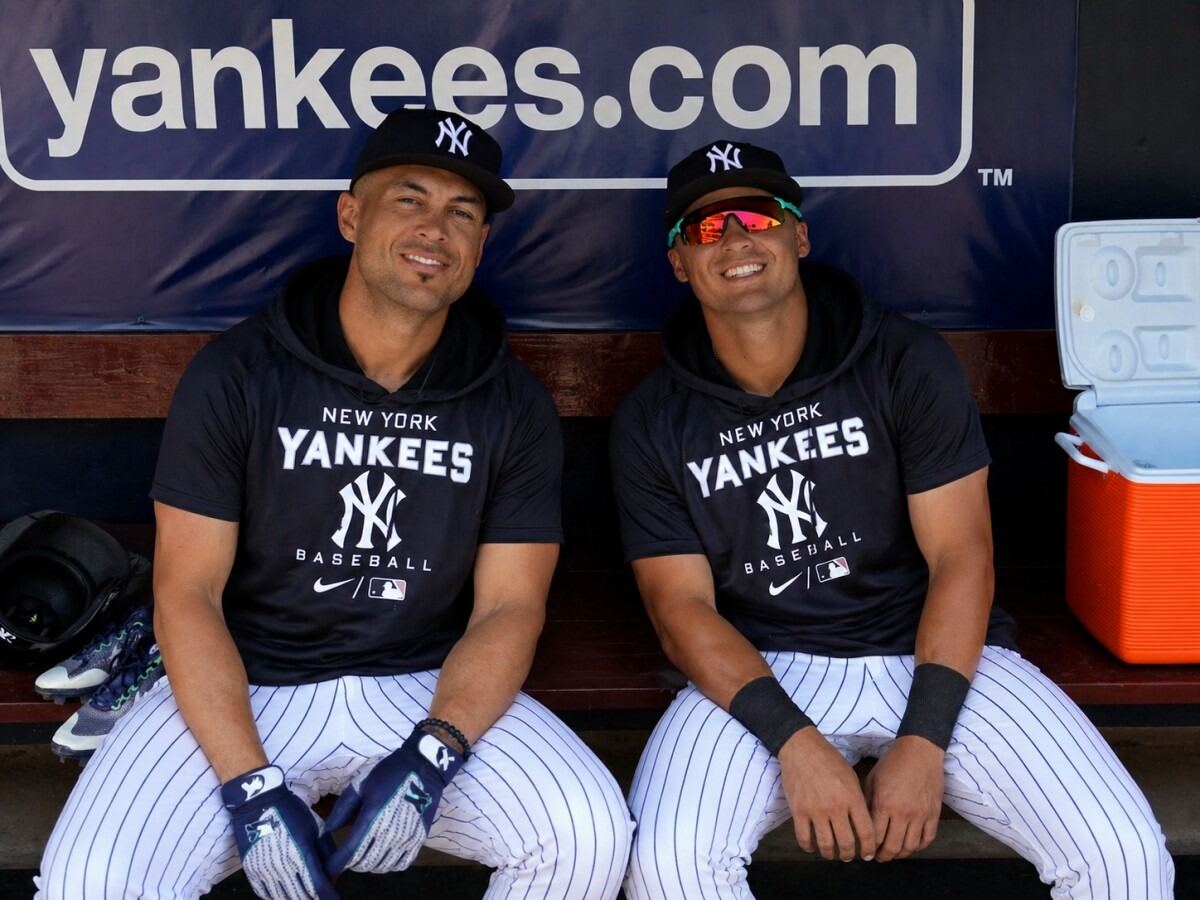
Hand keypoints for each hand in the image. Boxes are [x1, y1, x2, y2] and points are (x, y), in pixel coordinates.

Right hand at [221, 765, 337, 899]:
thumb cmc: (291, 812)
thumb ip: (326, 853)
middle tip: (321, 899)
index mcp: (301, 855)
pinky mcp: (251, 870)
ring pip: (282, 898)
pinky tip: (284, 896)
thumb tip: (334, 874)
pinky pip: (264, 893)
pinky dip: (276, 897)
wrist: (257, 802)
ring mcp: (265, 871)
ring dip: (296, 899)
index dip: (328, 897)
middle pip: (301, 897)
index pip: (318, 887)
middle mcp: (283, 868)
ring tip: (306, 899)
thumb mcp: (314, 828)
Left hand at [325, 728, 465, 874]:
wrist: (423, 767)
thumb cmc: (388, 773)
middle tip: (347, 855)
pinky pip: (401, 864)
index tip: (328, 866)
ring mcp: (406, 838)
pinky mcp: (419, 839)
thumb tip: (328, 830)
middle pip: (364, 863)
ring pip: (382, 866)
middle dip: (351, 863)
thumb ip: (343, 809)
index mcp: (371, 819)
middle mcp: (389, 833)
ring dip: (369, 865)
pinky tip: (384, 856)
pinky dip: (389, 865)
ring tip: (365, 855)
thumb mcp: (361, 785)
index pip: (349, 853)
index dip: (335, 864)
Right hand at [778, 726, 875, 861]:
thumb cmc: (829, 759)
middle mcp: (835, 807)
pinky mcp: (798, 811)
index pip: (867, 833)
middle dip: (850, 854)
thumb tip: (863, 823)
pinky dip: (808, 847)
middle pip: (847, 843)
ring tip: (832, 854)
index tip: (869, 854)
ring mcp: (815, 811)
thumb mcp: (851, 776)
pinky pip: (804, 838)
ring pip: (826, 845)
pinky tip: (812, 846)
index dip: (870, 848)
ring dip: (831, 854)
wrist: (801, 747)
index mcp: (852, 798)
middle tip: (850, 856)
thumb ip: (858, 799)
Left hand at [864, 735, 945, 861]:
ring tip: (894, 853)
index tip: (865, 851)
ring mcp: (921, 814)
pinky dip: (919, 846)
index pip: (875, 836)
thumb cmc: (892, 763)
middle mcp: (903, 813)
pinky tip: (911, 845)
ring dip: (901, 854)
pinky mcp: (934, 813)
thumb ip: (867, 802)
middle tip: (879, 857)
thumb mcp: (872, 779)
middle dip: (883, 856)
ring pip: (911, 846)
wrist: (920, 751)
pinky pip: (928, 838)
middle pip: (893, 846)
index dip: (869, 847)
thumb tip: (862, 823)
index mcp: (884, 803)